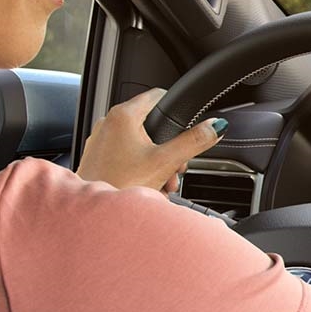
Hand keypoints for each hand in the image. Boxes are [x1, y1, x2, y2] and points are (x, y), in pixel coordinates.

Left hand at [76, 88, 224, 192]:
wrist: (95, 216)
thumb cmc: (120, 185)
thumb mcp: (166, 162)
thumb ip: (193, 141)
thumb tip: (215, 126)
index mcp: (123, 115)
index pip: (158, 95)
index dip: (176, 109)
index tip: (187, 122)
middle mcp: (108, 123)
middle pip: (151, 125)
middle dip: (168, 148)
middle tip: (176, 167)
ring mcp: (100, 141)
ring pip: (139, 143)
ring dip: (157, 162)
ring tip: (163, 183)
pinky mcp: (98, 158)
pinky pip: (125, 156)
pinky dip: (140, 168)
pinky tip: (148, 188)